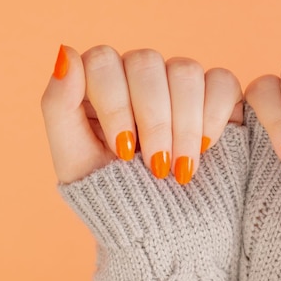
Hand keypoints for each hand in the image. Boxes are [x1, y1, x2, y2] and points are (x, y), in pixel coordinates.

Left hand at [41, 45, 242, 183]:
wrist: (165, 227)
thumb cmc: (115, 193)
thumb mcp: (75, 159)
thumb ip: (58, 105)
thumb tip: (65, 53)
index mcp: (101, 84)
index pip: (103, 61)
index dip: (115, 104)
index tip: (122, 151)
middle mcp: (139, 76)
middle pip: (146, 62)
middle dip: (153, 120)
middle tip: (156, 166)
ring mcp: (179, 84)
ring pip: (185, 71)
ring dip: (184, 125)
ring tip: (180, 169)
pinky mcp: (217, 96)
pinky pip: (221, 81)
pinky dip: (214, 116)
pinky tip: (206, 148)